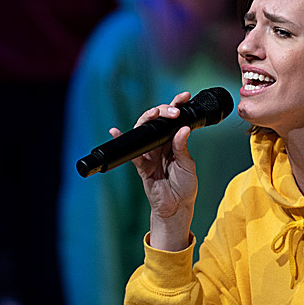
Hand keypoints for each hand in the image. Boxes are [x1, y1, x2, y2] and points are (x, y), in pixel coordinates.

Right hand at [114, 92, 197, 250]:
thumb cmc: (184, 186)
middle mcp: (161, 144)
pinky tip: (116, 131)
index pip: (174, 120)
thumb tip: (183, 128)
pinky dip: (122, 140)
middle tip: (172, 110)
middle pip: (157, 120)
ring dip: (148, 119)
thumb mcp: (187, 165)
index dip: (177, 106)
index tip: (184, 97)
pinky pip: (130, 151)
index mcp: (174, 142)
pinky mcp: (141, 164)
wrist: (176, 208)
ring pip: (144, 130)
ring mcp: (149, 153)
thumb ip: (182, 147)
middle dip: (163, 110)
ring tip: (155, 114)